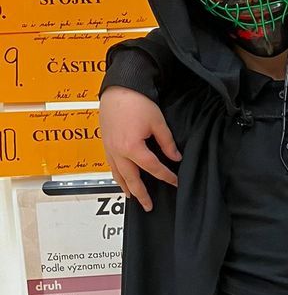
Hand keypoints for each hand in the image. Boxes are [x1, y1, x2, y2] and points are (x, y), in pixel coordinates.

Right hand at [99, 86, 180, 211]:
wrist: (118, 88)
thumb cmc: (137, 102)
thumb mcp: (158, 123)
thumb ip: (167, 143)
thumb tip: (175, 158)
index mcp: (132, 148)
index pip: (153, 168)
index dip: (166, 176)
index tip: (175, 182)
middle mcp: (118, 151)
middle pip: (131, 179)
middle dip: (141, 194)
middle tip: (148, 206)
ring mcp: (109, 148)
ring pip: (117, 174)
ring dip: (126, 187)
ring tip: (133, 198)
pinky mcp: (105, 143)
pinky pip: (111, 165)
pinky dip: (117, 175)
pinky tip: (121, 179)